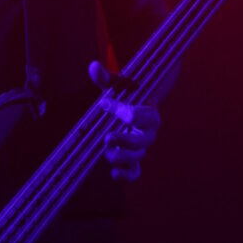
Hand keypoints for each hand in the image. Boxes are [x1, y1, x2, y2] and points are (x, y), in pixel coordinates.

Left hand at [89, 60, 160, 181]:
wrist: (137, 107)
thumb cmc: (127, 94)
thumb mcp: (118, 84)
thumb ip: (106, 77)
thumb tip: (93, 67)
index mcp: (149, 112)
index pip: (139, 114)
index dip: (121, 110)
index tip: (103, 103)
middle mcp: (149, 131)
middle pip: (143, 141)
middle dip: (125, 141)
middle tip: (107, 137)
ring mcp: (142, 146)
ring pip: (138, 157)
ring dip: (122, 157)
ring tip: (106, 151)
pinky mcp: (133, 158)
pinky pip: (135, 172)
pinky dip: (126, 175)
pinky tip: (113, 173)